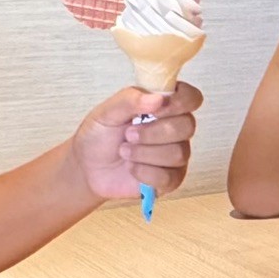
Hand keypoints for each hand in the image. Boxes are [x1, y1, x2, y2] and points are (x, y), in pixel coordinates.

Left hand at [73, 83, 202, 200]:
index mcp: (164, 106)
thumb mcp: (107, 112)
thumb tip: (159, 98)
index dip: (179, 102)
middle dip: (153, 132)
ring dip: (144, 153)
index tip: (156, 108)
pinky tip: (132, 168)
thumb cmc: (100, 135)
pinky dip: (144, 172)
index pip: (191, 98)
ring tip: (125, 151)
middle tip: (128, 134)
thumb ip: (131, 99)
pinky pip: (169, 177)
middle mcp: (175, 129)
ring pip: (178, 153)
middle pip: (187, 126)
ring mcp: (175, 155)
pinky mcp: (171, 179)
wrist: (88, 167)